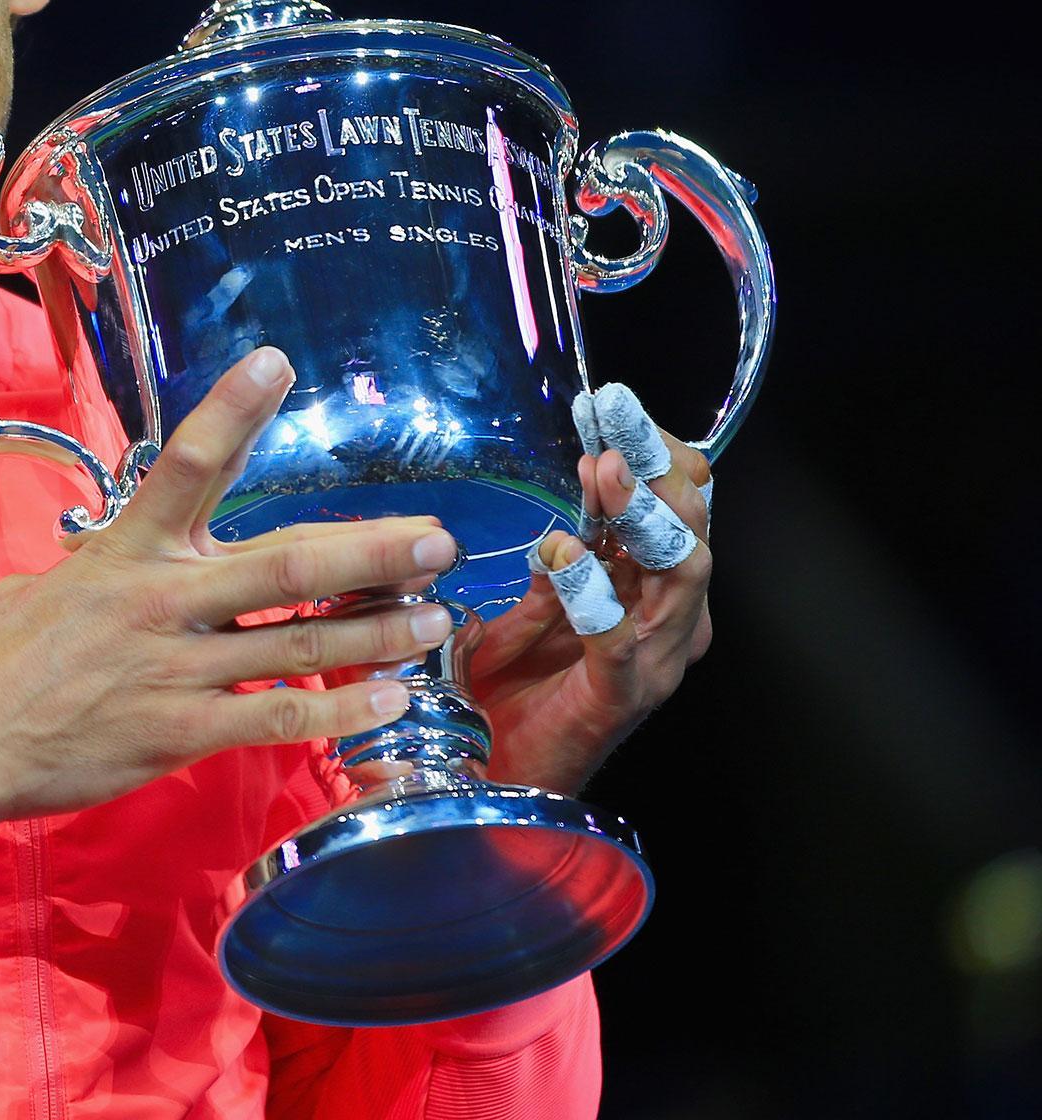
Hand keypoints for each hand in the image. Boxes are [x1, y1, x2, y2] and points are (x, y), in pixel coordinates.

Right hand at [0, 347, 458, 829]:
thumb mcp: (49, 583)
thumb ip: (109, 563)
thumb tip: (131, 550)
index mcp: (127, 549)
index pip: (185, 462)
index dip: (233, 410)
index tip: (276, 362)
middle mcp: (161, 599)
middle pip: (286, 565)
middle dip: (371, 550)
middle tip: (435, 537)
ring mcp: (176, 667)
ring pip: (300, 643)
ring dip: (379, 631)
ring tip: (437, 619)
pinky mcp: (180, 732)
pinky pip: (278, 715)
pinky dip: (341, 709)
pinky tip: (389, 701)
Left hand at [473, 390, 714, 794]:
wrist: (498, 778)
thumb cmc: (516, 696)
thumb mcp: (526, 615)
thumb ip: (553, 573)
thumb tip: (563, 523)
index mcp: (651, 590)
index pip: (679, 505)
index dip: (652, 454)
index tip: (609, 410)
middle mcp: (669, 618)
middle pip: (690, 524)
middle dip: (656, 465)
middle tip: (616, 418)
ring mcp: (655, 657)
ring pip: (681, 569)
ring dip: (641, 515)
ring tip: (605, 471)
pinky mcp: (623, 693)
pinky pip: (619, 636)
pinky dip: (593, 592)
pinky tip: (565, 555)